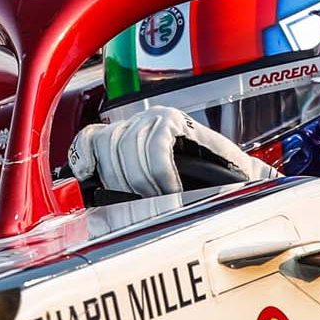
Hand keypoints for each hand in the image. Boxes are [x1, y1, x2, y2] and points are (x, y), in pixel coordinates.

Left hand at [67, 106, 277, 197]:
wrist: (235, 183)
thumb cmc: (192, 190)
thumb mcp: (146, 188)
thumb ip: (118, 187)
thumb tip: (90, 198)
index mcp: (122, 137)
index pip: (88, 141)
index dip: (85, 161)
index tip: (89, 179)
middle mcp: (136, 123)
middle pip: (108, 147)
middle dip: (123, 181)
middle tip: (144, 202)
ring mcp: (154, 118)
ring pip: (128, 147)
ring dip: (144, 181)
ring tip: (162, 196)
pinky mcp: (174, 119)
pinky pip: (155, 145)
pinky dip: (160, 171)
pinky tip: (171, 186)